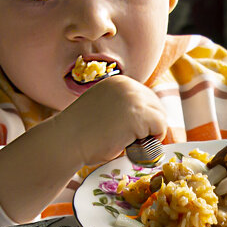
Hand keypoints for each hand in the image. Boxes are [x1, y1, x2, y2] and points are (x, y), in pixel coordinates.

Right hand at [0, 75, 165, 223]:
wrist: (66, 141)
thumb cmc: (81, 133)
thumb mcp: (105, 110)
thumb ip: (122, 108)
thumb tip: (148, 118)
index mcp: (119, 82)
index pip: (146, 98)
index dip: (144, 118)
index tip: (132, 132)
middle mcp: (128, 85)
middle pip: (156, 106)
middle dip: (149, 126)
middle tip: (132, 141)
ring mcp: (134, 99)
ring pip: (160, 117)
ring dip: (149, 134)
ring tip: (128, 143)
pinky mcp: (139, 115)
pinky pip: (160, 129)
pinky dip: (151, 141)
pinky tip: (130, 145)